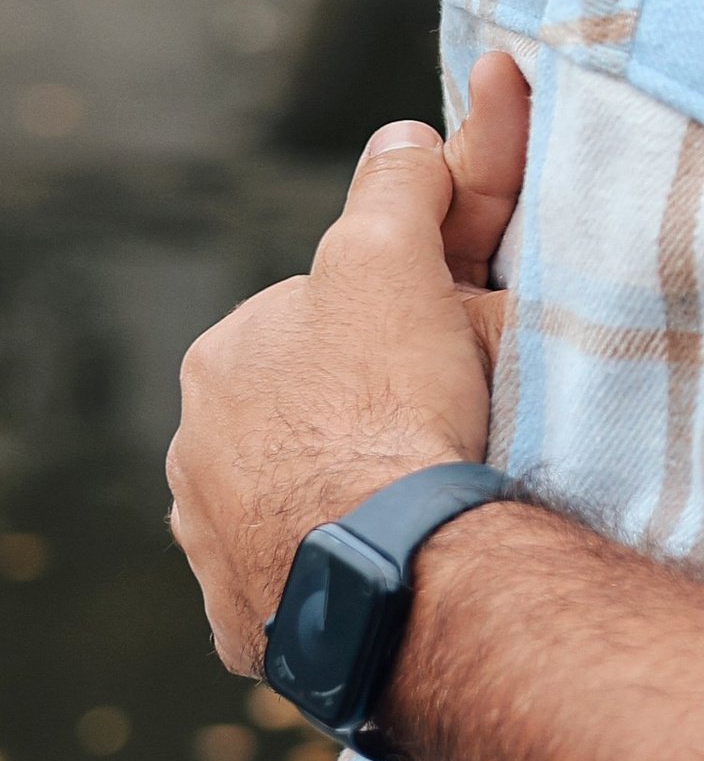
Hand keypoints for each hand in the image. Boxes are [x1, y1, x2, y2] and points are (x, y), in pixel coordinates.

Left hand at [166, 89, 520, 676]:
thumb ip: (395, 188)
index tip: (450, 339)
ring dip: (351, 486)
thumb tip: (403, 138)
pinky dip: (343, 564)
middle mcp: (196, 451)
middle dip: (370, 402)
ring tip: (424, 496)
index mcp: (223, 357)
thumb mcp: (394, 255)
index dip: (397, 318)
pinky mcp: (251, 622)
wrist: (391, 567)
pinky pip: (301, 577)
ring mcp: (218, 544)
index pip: (320, 317)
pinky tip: (389, 560)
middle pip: (310, 405)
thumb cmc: (386, 403)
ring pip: (300, 492)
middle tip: (449, 416)